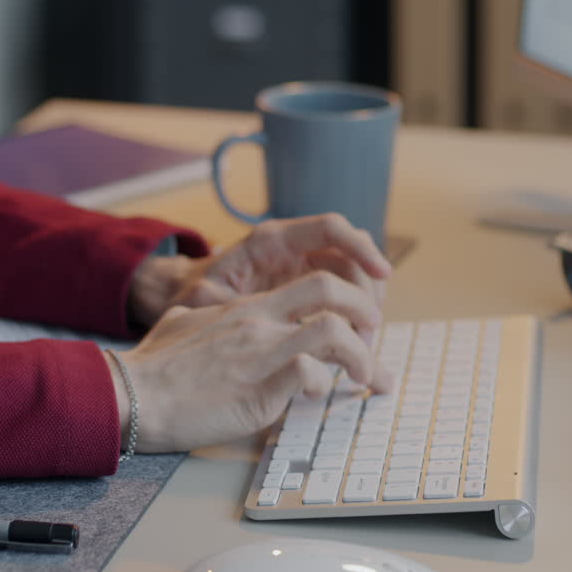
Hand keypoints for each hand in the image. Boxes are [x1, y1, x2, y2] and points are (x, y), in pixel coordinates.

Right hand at [108, 269, 394, 453]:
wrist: (132, 394)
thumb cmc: (152, 368)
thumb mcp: (183, 326)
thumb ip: (209, 320)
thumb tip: (215, 325)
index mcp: (246, 306)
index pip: (311, 280)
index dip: (345, 295)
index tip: (360, 320)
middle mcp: (260, 320)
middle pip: (332, 288)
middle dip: (366, 311)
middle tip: (376, 338)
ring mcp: (262, 350)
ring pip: (334, 330)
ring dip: (363, 356)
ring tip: (370, 378)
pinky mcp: (260, 385)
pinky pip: (311, 373)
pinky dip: (325, 385)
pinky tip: (320, 398)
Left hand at [129, 214, 391, 333]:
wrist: (188, 297)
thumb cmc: (195, 296)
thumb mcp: (206, 300)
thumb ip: (232, 304)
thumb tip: (264, 318)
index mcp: (271, 241)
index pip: (330, 229)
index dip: (361, 248)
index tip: (384, 274)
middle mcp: (293, 247)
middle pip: (351, 253)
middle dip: (368, 289)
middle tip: (369, 330)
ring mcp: (304, 266)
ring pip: (354, 274)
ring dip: (366, 304)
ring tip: (362, 342)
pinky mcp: (309, 287)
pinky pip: (345, 293)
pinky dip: (354, 314)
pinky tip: (352, 342)